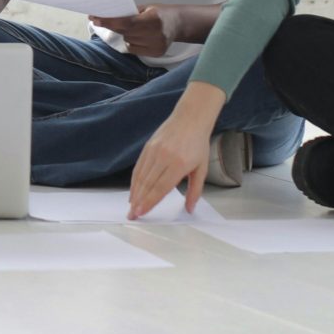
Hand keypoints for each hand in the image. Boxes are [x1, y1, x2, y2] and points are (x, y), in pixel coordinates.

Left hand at [89, 7, 172, 58]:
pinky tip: (140, 36)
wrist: (179, 23)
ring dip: (126, 34)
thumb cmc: (159, 12)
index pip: (127, 23)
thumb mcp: (146, 8)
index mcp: (154, 19)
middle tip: (100, 19)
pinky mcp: (156, 54)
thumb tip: (107, 16)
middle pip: (126, 33)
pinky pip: (133, 49)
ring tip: (136, 28)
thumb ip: (130, 13)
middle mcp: (156, 34)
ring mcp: (157, 46)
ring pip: (128, 41)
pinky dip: (132, 42)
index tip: (95, 19)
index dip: (110, 22)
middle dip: (113, 26)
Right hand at [126, 84, 226, 218]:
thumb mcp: (202, 168)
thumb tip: (190, 209)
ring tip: (131, 206)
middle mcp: (164, 157)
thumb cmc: (198, 144)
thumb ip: (195, 190)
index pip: (160, 188)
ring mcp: (154, 151)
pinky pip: (139, 166)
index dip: (149, 202)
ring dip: (134, 192)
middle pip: (148, 184)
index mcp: (179, 165)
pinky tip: (134, 190)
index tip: (141, 213)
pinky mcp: (148, 146)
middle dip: (139, 202)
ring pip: (141, 176)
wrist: (190, 118)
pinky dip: (135, 180)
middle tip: (132, 215)